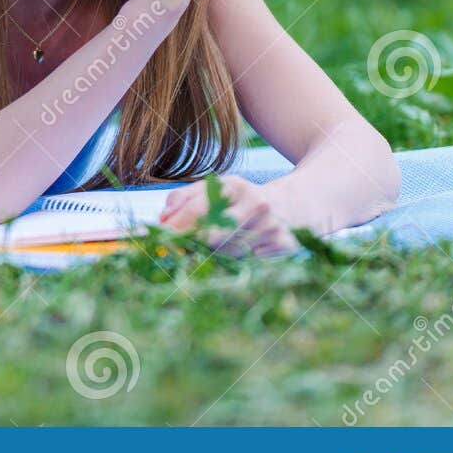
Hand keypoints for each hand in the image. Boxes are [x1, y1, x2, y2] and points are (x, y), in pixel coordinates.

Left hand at [157, 175, 298, 257]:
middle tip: (178, 253)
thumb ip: (185, 199)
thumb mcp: (216, 190)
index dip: (176, 228)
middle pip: (212, 237)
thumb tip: (163, 220)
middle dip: (193, 245)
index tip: (158, 241)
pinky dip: (239, 263)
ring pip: (229, 255)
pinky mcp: (285, 249)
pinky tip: (243, 254)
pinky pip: (249, 265)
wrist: (294, 207)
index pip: (199, 210)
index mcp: (235, 187)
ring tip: (218, 248)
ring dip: (216, 256)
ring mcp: (272, 228)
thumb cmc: (243, 201)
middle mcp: (256, 205)